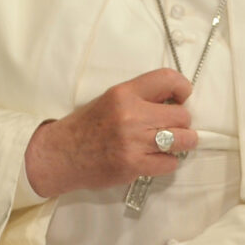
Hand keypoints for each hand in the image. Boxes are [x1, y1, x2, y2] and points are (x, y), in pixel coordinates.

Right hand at [24, 68, 196, 196]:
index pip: (167, 78)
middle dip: (181, 122)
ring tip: (170, 143)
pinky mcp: (134, 165)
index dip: (182, 88)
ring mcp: (134, 141)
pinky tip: (156, 159)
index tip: (181, 98)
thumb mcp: (111, 99)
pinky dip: (168, 162)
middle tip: (170, 127)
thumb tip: (175, 99)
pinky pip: (170, 163)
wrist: (61, 154)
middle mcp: (131, 114)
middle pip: (182, 115)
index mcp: (124, 93)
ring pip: (183, 140)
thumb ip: (140, 97)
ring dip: (181, 143)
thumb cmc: (87, 125)